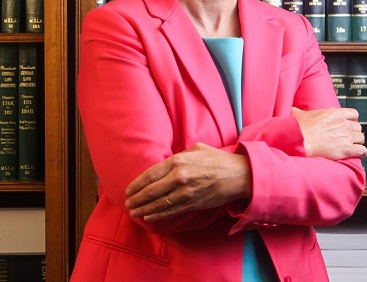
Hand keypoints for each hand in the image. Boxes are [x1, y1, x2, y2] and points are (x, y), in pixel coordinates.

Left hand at [124, 142, 250, 221]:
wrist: (238, 175)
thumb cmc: (217, 160)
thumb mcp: (196, 149)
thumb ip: (178, 156)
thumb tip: (165, 162)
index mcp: (177, 161)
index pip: (149, 175)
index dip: (136, 184)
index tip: (128, 190)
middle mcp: (178, 177)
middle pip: (150, 191)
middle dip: (136, 199)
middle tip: (128, 204)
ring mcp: (185, 192)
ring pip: (158, 203)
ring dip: (144, 209)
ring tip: (134, 212)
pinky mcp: (192, 203)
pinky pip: (171, 211)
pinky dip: (158, 215)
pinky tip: (149, 217)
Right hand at [292, 107, 366, 159]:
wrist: (301, 140)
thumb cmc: (298, 128)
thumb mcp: (298, 114)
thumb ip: (297, 111)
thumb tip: (291, 110)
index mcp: (335, 113)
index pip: (354, 114)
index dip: (352, 120)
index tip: (348, 125)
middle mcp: (343, 123)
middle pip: (358, 127)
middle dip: (353, 132)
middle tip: (347, 138)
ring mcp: (347, 136)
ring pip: (361, 138)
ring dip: (357, 142)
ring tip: (352, 146)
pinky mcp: (347, 149)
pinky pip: (362, 150)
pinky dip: (361, 152)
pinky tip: (357, 154)